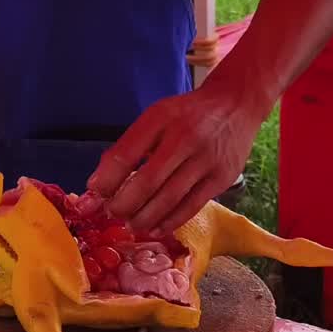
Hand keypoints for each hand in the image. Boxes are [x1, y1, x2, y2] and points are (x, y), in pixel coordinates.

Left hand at [87, 81, 268, 234]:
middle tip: (113, 212)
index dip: (107, 179)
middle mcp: (185, 138)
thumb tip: (99, 183)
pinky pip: (191, 206)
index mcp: (162, 118)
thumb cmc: (188, 114)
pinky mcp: (222, 178)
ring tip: (131, 224)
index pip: (126, 154)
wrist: (237, 104)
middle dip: (123, 204)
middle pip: (146, 182)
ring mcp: (206, 160)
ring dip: (144, 217)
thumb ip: (131, 146)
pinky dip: (169, 222)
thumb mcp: (157, 117)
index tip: (95, 192)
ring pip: (168, 199)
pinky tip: (155, 228)